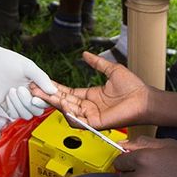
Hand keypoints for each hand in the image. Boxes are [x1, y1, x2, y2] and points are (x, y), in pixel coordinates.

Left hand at [0, 39, 56, 119]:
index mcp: (37, 85)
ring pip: (27, 114)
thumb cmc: (8, 60)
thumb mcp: (27, 67)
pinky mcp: (8, 106)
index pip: (47, 100)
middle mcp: (29, 94)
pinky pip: (15, 115)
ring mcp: (18, 101)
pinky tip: (7, 96)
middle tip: (20, 89)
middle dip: (29, 102)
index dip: (43, 102)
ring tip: (12, 90)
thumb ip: (42, 78)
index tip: (35, 98)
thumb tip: (54, 91)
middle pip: (38, 110)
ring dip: (20, 105)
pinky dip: (12, 107)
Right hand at [29, 51, 150, 128]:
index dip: (54, 88)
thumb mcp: (111, 70)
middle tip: (32, 89)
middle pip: (62, 102)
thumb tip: (85, 54)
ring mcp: (90, 116)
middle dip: (47, 96)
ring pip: (67, 111)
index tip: (41, 82)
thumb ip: (97, 63)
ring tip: (45, 94)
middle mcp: (88, 106)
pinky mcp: (95, 123)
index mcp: (90, 95)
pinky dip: (69, 113)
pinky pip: (78, 121)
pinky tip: (62, 103)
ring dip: (55, 103)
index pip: (67, 93)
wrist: (144, 99)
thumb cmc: (132, 87)